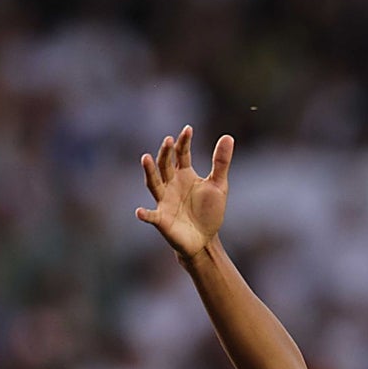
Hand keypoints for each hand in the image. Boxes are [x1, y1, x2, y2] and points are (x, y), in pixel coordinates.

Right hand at [135, 126, 233, 259]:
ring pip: (154, 184)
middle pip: (165, 165)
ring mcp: (164, 201)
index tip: (188, 129)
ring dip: (149, 172)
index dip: (184, 142)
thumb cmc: (209, 211)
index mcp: (184, 174)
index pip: (182, 154)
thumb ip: (221, 162)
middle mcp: (171, 184)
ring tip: (145, 158)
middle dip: (166, 153)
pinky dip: (145, 214)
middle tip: (168, 140)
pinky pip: (152, 216)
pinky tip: (140, 212)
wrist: (204, 239)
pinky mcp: (162, 219)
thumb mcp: (219, 185)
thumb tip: (228, 136)